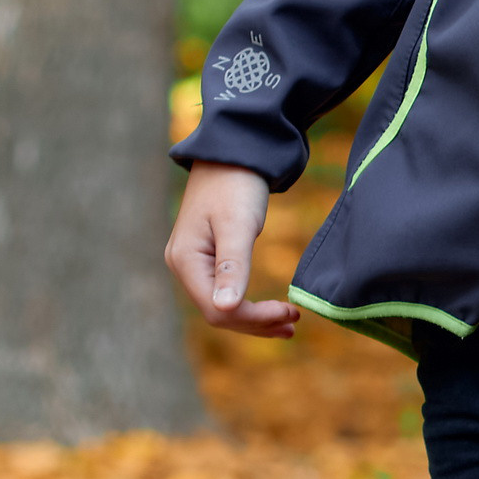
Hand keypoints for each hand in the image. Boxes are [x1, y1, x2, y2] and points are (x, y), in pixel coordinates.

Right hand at [165, 163, 294, 337]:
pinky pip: (226, 292)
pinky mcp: (206, 259)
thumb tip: (225, 310)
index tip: (290, 312)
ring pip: (223, 307)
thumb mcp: (237, 226)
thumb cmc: (235, 185)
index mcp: (185, 261)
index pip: (217, 310)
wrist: (233, 154)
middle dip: (257, 322)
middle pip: (219, 313)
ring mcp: (193, 264)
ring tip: (289, 324)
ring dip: (255, 319)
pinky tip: (272, 311)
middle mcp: (183, 267)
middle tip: (294, 323)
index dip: (253, 318)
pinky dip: (249, 304)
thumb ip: (233, 267)